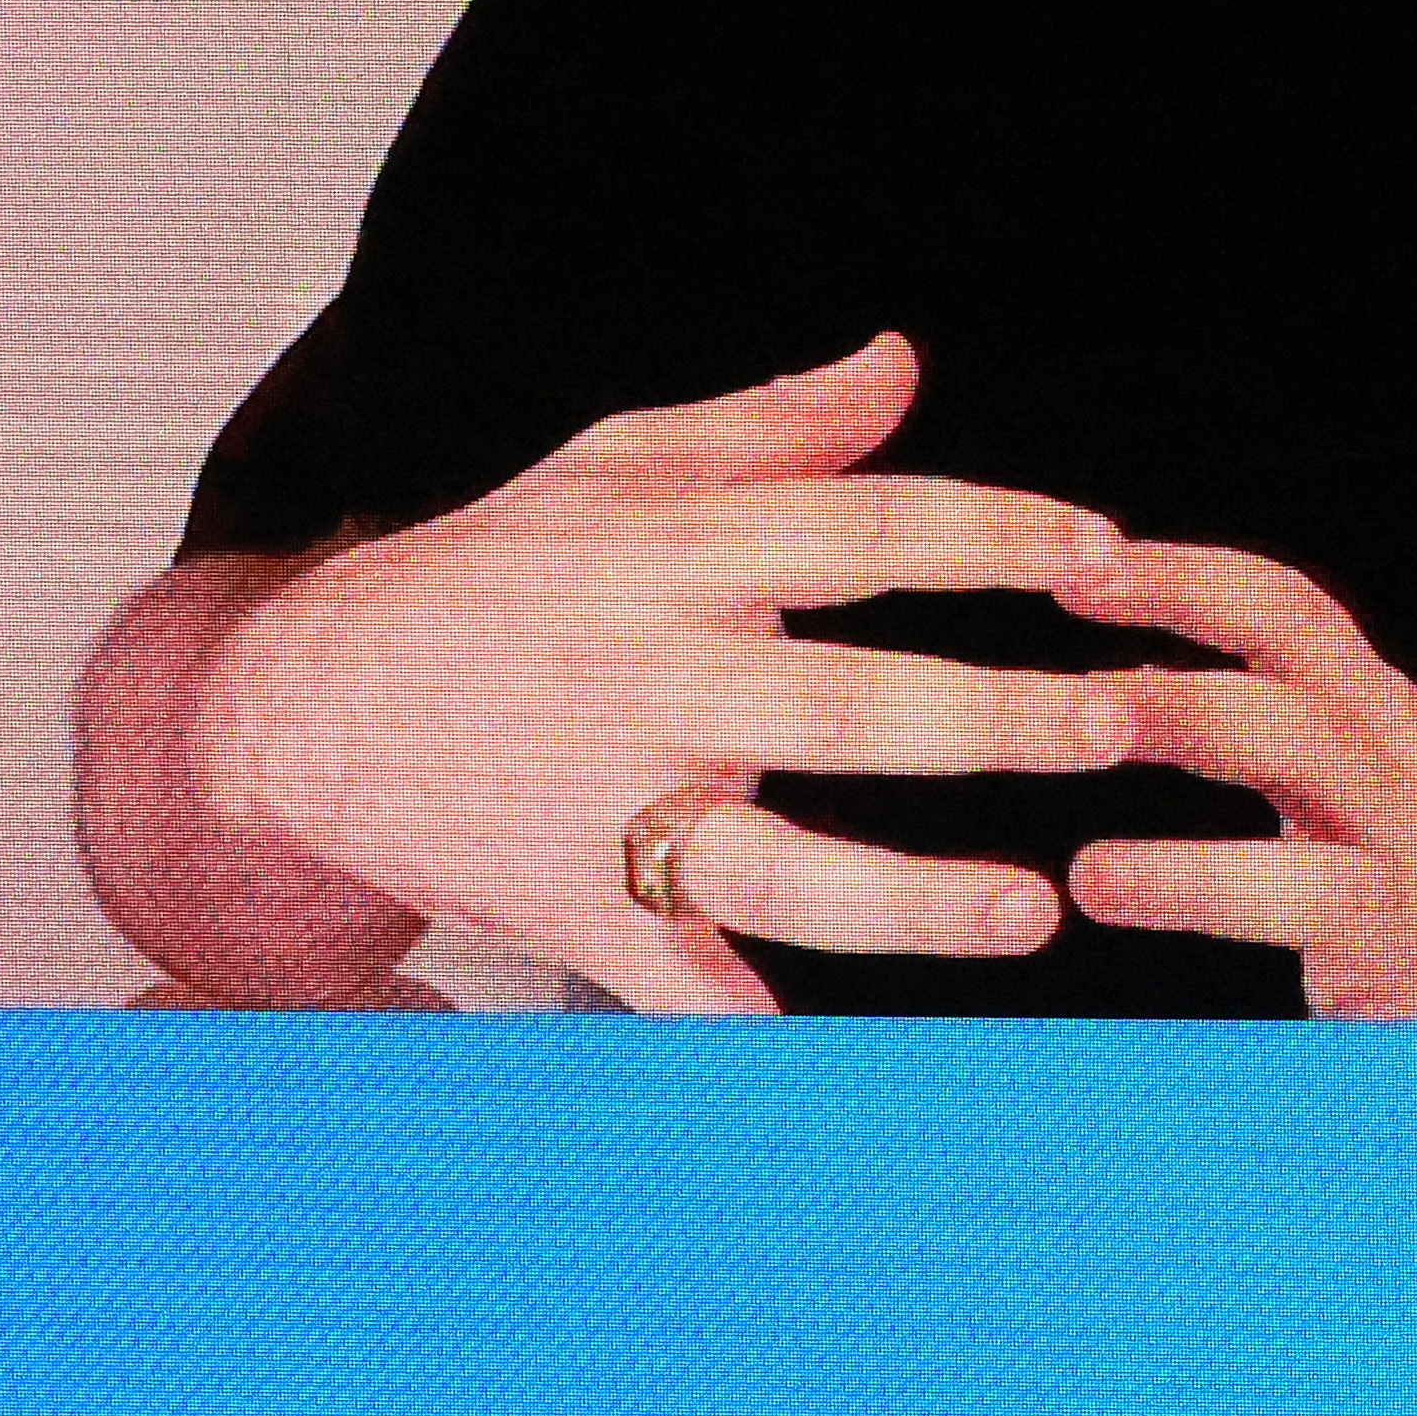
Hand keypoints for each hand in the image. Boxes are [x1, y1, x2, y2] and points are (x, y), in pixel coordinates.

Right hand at [189, 333, 1143, 1010]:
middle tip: (1113, 722)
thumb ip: (771, 427)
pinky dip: (737, 1020)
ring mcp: (611, 807)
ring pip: (773, 865)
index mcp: (674, 561)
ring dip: (905, 899)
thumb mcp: (614, 469)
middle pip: (841, 706)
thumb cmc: (487, 577)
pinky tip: (838, 1053)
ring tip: (1028, 911)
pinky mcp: (569, 906)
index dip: (990, 535)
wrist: (303, 701)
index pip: (861, 534)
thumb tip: (900, 362)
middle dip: (984, 719)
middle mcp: (654, 682)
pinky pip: (665, 980)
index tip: (1106, 552)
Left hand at [1046, 535, 1416, 1018]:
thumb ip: (1285, 720)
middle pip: (1274, 725)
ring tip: (1093, 878)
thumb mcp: (1389, 753)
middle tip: (1061, 707)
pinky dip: (1253, 1029)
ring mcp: (1400, 895)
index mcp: (1380, 713)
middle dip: (1167, 706)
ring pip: (1291, 882)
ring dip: (1188, 877)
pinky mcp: (1401, 993)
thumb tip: (1108, 697)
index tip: (1070, 566)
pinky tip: (1154, 1044)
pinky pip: (1323, 1001)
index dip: (1172, 579)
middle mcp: (1394, 787)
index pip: (1278, 613)